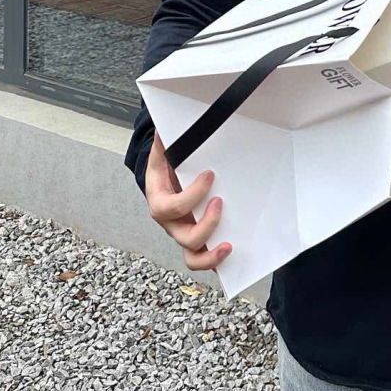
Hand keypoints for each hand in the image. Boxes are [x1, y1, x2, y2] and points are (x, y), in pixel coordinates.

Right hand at [144, 129, 231, 270]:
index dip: (193, 194)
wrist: (163, 187)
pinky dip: (215, 262)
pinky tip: (231, 254)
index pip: (173, 207)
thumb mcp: (162, 158)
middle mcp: (171, 224)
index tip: (210, 174)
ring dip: (211, 255)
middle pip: (185, 237)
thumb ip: (164, 145)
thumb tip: (163, 128)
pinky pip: (202, 259)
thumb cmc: (165, 172)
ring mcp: (183, 235)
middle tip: (221, 202)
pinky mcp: (196, 242)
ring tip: (229, 244)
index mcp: (160, 203)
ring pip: (192, 256)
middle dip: (206, 224)